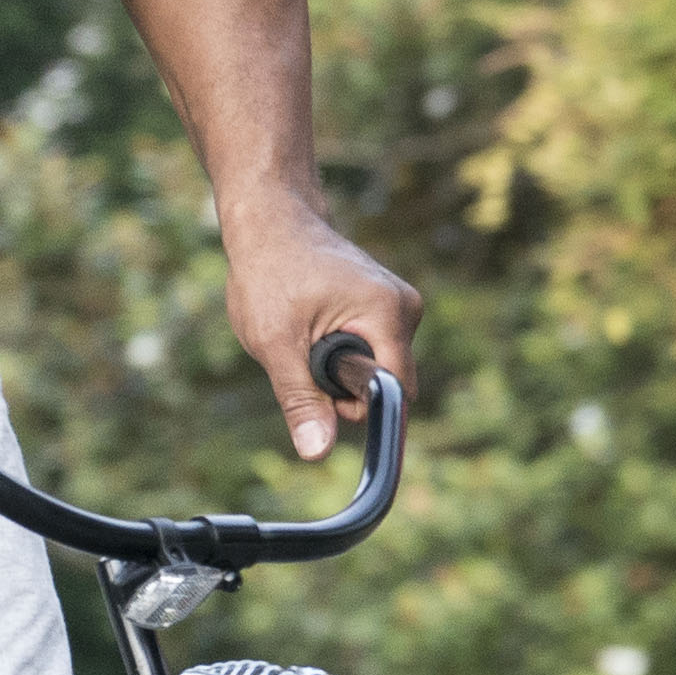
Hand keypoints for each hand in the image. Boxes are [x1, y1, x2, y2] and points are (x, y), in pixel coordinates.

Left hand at [224, 202, 423, 459]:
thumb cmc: (269, 272)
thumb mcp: (276, 342)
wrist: (271, 221)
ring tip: (304, 331)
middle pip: (386, 382)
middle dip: (341, 385)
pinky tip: (315, 323)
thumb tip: (316, 452)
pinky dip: (341, 349)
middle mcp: (406, 308)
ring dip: (338, 367)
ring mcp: (400, 305)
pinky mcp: (388, 305)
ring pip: (376, 367)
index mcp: (389, 313)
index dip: (357, 406)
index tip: (318, 394)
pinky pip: (372, 349)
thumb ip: (301, 399)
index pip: (395, 392)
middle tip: (300, 352)